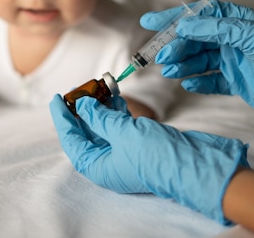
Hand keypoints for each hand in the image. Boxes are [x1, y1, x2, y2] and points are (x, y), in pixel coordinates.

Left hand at [49, 94, 248, 223]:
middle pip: (87, 132)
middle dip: (83, 109)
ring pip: (106, 126)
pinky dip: (117, 108)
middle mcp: (109, 162)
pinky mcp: (140, 142)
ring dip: (101, 105)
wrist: (196, 164)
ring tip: (99, 85)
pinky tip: (115, 93)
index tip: (57, 99)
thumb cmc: (157, 156)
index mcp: (99, 168)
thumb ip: (99, 118)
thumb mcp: (122, 133)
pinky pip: (122, 124)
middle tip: (80, 88)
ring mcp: (125, 152)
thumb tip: (82, 105)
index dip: (63, 119)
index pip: (72, 141)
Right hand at [140, 0, 253, 139]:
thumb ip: (218, 29)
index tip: (149, 22)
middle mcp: (235, 40)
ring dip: (183, 65)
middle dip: (176, 46)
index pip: (200, 15)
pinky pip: (212, 81)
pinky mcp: (239, 83)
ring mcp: (236, 61)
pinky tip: (188, 85)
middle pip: (196, 40)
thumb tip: (186, 24)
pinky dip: (199, 83)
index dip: (174, 18)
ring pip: (200, 60)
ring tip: (171, 72)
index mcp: (239, 22)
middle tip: (161, 57)